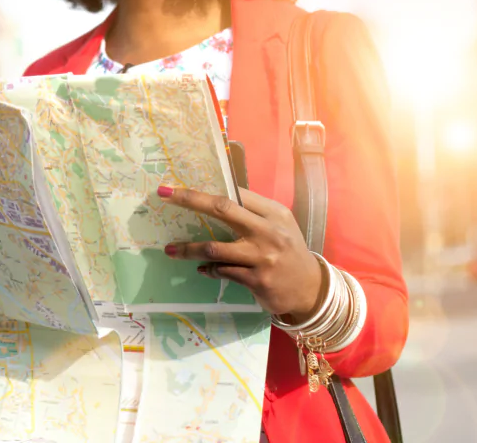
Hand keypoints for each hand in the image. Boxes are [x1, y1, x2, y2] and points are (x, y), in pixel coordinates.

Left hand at [157, 186, 323, 320]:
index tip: (179, 186)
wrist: (312, 289)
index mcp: (273, 212)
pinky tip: (202, 269)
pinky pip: (223, 271)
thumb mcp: (278, 225)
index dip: (207, 188)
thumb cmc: (288, 250)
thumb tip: (214, 199)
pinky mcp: (257, 280)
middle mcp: (268, 231)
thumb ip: (252, 212)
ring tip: (170, 250)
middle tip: (164, 195)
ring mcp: (262, 257)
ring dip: (189, 249)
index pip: (235, 193)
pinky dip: (209, 269)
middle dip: (190, 200)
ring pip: (215, 248)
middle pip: (222, 209)